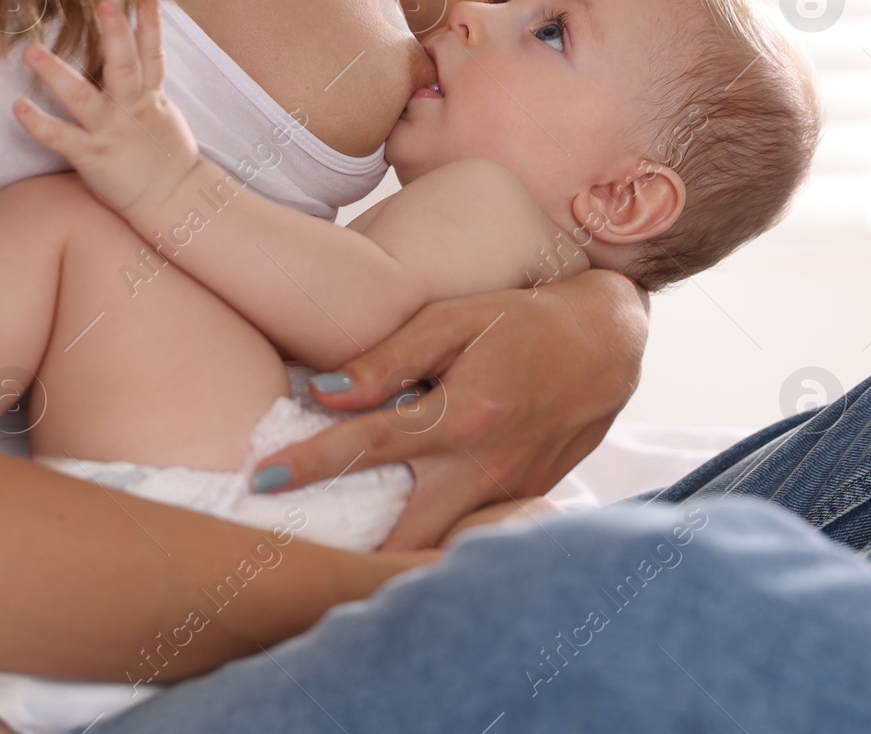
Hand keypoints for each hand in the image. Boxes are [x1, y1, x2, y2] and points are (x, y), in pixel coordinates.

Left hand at [13, 0, 200, 219]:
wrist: (174, 200)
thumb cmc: (164, 158)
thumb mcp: (163, 114)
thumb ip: (149, 85)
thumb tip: (143, 59)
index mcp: (150, 96)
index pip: (153, 54)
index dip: (151, 25)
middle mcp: (129, 108)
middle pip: (124, 64)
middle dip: (116, 33)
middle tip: (106, 1)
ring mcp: (110, 131)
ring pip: (82, 96)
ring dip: (56, 73)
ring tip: (32, 51)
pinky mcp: (93, 156)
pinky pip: (61, 138)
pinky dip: (39, 124)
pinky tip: (18, 107)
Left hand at [250, 271, 647, 550]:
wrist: (608, 343)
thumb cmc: (522, 320)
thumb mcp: (453, 320)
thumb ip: (388, 359)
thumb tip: (323, 394)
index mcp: (464, 416)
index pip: (369, 447)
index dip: (310, 465)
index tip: (262, 480)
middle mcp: (488, 467)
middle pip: (403, 534)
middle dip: (350, 551)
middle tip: (292, 549)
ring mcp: (510, 494)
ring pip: (438, 545)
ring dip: (389, 551)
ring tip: (335, 546)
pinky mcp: (523, 502)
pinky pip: (466, 532)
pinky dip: (428, 534)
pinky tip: (395, 523)